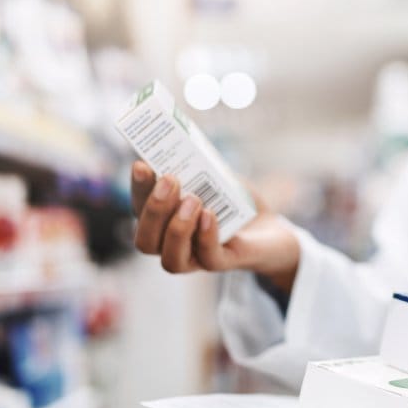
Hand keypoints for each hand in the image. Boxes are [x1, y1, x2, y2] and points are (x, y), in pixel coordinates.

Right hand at [131, 161, 300, 292]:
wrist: (270, 229)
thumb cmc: (235, 202)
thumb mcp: (215, 178)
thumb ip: (199, 166)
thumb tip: (186, 145)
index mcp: (164, 221)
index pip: (139, 210)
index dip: (137, 189)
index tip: (142, 165)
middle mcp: (173, 244)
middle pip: (145, 242)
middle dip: (154, 210)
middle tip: (170, 180)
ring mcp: (197, 258)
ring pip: (171, 260)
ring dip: (176, 229)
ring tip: (193, 200)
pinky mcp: (225, 262)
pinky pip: (209, 258)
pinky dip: (206, 235)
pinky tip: (209, 214)